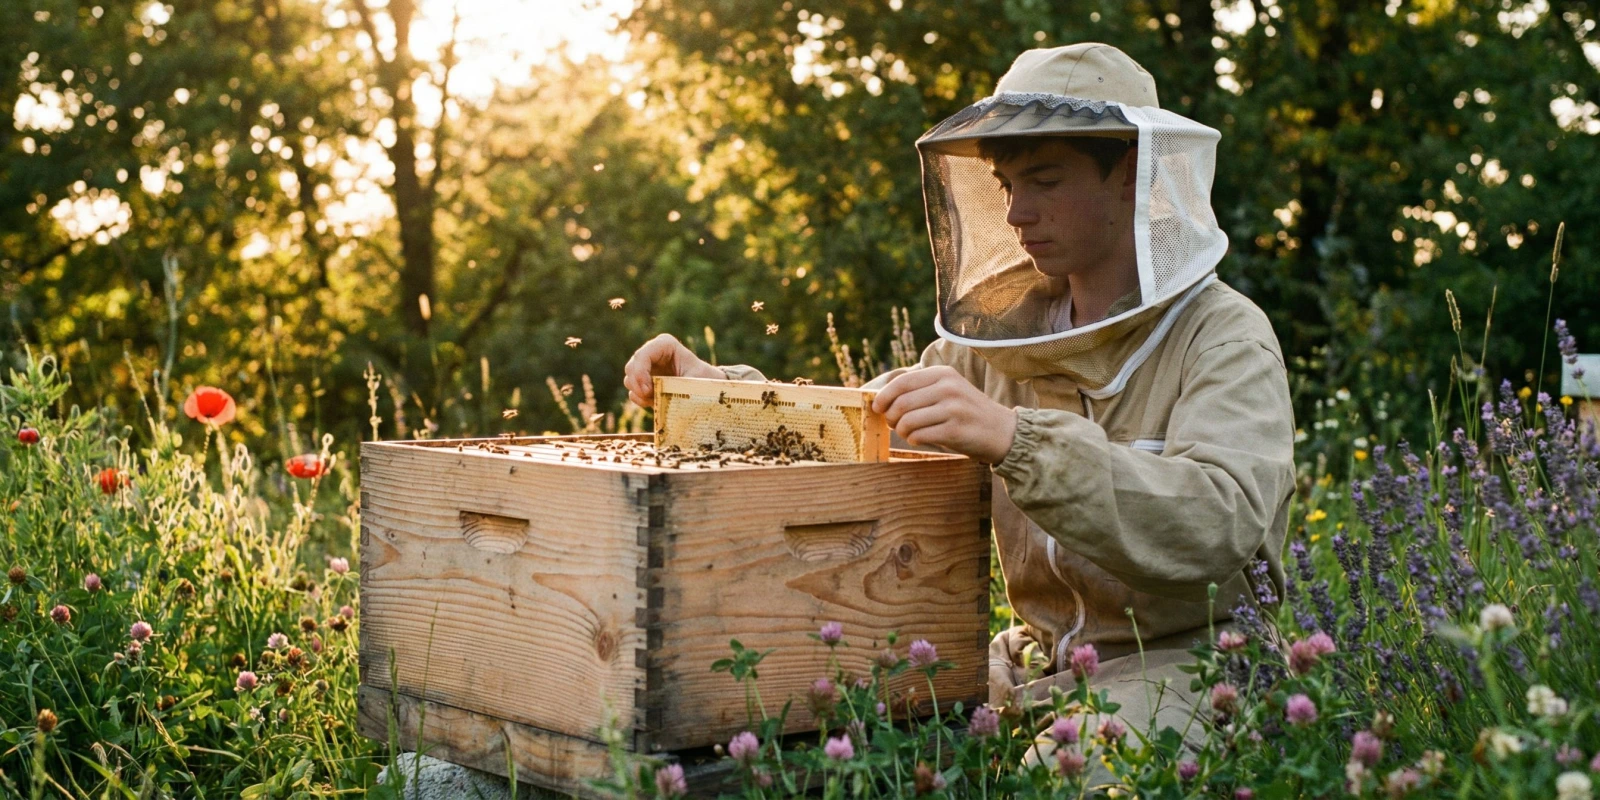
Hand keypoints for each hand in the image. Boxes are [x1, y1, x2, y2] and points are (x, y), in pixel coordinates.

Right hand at [622, 333, 723, 407]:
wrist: (706, 388)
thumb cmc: (704, 380)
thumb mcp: (696, 381)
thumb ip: (680, 386)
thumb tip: (664, 398)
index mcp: (665, 345)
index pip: (643, 355)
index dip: (640, 372)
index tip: (648, 390)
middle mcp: (652, 353)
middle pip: (631, 367)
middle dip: (638, 385)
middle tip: (650, 397)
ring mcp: (645, 367)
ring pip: (629, 380)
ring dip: (640, 393)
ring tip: (657, 399)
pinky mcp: (643, 381)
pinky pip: (633, 391)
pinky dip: (641, 399)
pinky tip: (655, 401)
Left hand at [870, 366, 1016, 463]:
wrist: (1002, 431)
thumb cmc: (967, 412)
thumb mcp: (948, 389)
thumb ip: (921, 389)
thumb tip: (881, 400)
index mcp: (943, 374)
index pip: (902, 382)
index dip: (884, 396)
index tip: (877, 407)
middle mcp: (948, 388)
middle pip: (901, 403)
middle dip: (891, 417)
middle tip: (894, 424)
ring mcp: (953, 409)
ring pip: (908, 421)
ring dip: (901, 430)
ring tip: (908, 432)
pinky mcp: (955, 430)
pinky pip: (919, 436)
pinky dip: (914, 439)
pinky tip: (920, 439)